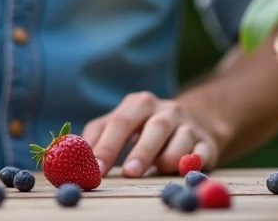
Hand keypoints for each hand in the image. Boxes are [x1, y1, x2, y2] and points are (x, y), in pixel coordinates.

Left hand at [82, 92, 222, 177]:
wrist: (192, 122)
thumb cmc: (143, 128)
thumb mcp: (119, 125)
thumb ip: (97, 137)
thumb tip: (70, 156)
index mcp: (138, 104)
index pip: (118, 123)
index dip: (106, 146)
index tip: (95, 169)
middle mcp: (164, 110)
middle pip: (152, 128)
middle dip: (140, 151)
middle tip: (128, 173)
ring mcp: (188, 125)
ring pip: (180, 140)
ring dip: (168, 158)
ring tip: (158, 171)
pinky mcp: (206, 142)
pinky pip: (201, 154)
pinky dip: (193, 163)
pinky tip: (184, 171)